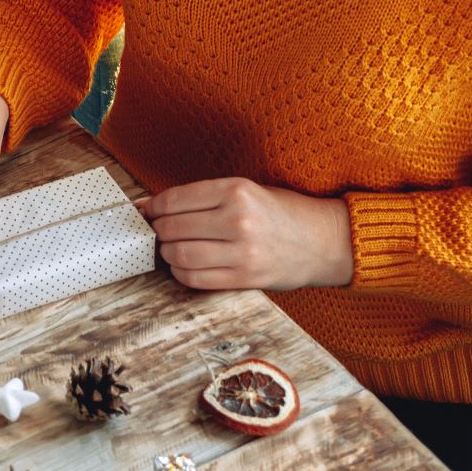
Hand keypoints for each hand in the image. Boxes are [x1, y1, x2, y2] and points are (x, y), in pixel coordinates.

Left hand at [142, 177, 352, 290]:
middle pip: (173, 229)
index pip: (174, 200)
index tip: (147, 212)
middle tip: (160, 231)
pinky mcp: (246, 279)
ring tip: (172, 248)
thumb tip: (147, 205)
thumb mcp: (244, 191)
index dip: (153, 208)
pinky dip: (181, 273)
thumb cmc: (278, 212)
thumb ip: (199, 198)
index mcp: (236, 191)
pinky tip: (186, 266)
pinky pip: (196, 279)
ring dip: (167, 254)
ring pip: (180, 256)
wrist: (324, 241)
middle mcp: (239, 220)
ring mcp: (243, 252)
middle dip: (158, 231)